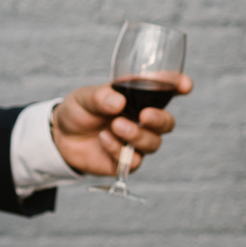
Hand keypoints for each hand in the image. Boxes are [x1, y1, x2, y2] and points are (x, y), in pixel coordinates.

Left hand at [49, 77, 194, 176]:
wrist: (60, 138)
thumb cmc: (78, 111)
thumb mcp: (84, 97)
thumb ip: (100, 97)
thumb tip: (118, 102)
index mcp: (137, 98)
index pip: (164, 90)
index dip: (178, 86)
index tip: (185, 85)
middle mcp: (141, 120)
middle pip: (167, 123)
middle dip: (160, 119)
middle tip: (144, 116)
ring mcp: (136, 142)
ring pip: (153, 143)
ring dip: (136, 135)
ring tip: (115, 126)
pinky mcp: (125, 161)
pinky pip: (134, 160)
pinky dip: (118, 149)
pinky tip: (104, 139)